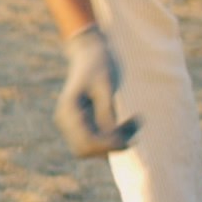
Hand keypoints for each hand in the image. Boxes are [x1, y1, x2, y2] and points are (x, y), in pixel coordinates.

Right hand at [54, 25, 134, 158]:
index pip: (86, 143)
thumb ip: (107, 112)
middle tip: (135, 128)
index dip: (109, 146)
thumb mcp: (106, 86)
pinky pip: (96, 140)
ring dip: (115, 142)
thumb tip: (114, 139)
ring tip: (136, 122)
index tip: (132, 136)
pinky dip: (114, 136)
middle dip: (112, 146)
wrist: (90, 51)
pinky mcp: (81, 122)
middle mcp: (66, 119)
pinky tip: (130, 122)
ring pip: (92, 148)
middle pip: (87, 150)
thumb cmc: (100, 64)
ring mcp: (71, 122)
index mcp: (69, 110)